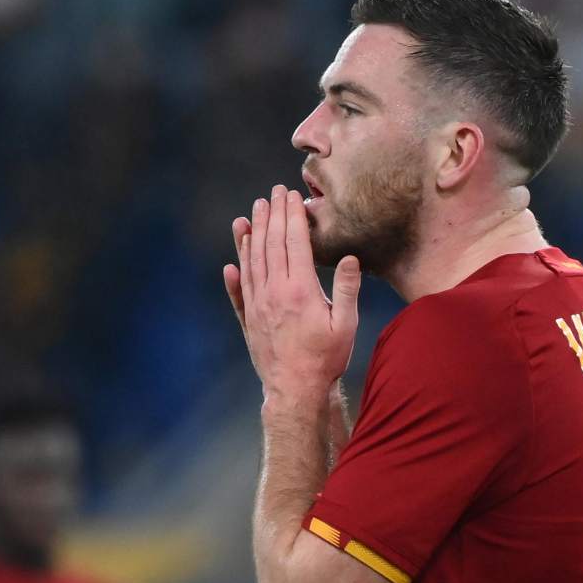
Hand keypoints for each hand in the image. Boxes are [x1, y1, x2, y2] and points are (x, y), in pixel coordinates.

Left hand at [223, 185, 360, 402]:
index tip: (291, 196)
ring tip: (253, 211)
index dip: (292, 216)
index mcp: (301, 290)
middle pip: (271, 244)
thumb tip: (349, 258)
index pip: (295, 242)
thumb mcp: (346, 324)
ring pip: (252, 260)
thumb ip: (346, 289)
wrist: (296, 389)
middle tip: (272, 193)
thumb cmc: (326, 358)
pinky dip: (237, 269)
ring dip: (253, 234)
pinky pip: (239, 289)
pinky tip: (233, 257)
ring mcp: (258, 305)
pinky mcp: (250, 319)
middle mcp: (275, 292)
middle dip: (272, 215)